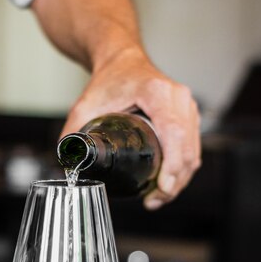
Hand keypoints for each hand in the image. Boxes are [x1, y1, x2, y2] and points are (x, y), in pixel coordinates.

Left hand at [60, 47, 200, 208]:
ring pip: (193, 150)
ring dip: (180, 178)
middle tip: (155, 200)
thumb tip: (67, 163)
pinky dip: (184, 168)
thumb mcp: (86, 104)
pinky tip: (168, 183)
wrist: (123, 61)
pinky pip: (193, 146)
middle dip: (175, 180)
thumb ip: (73, 131)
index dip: (171, 163)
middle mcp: (179, 98)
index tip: (162, 187)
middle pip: (187, 146)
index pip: (172, 132)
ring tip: (159, 198)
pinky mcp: (189, 115)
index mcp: (157, 92)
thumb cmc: (109, 79)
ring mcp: (188, 106)